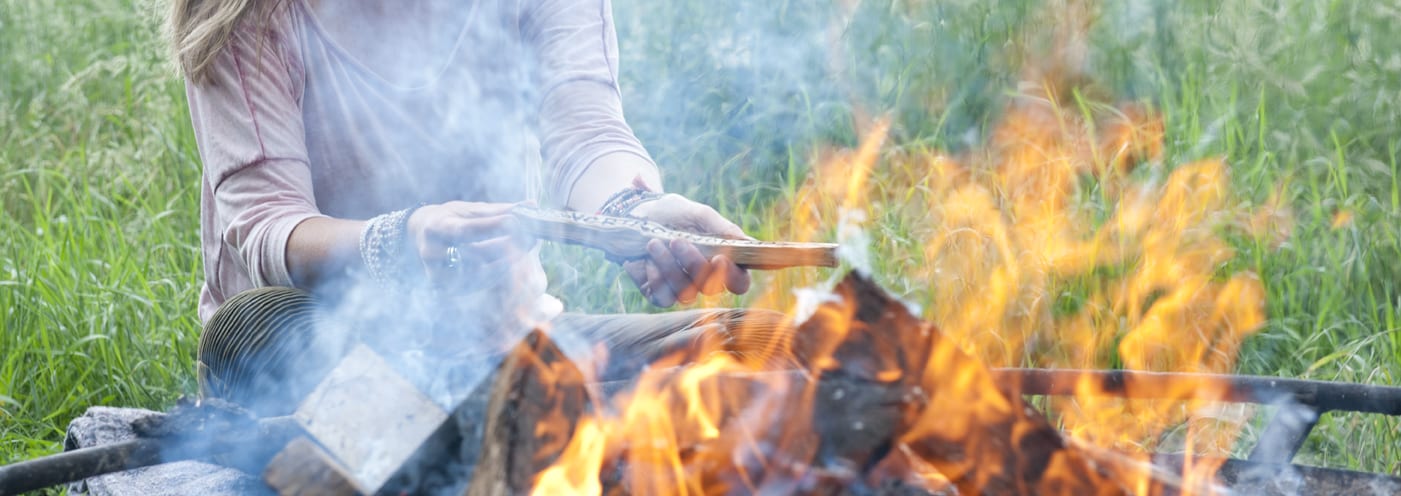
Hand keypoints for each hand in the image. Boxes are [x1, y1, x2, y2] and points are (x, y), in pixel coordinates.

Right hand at [406, 201, 533, 287]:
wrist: (422, 236)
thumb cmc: (451, 219)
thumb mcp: (470, 210)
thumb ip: (500, 211)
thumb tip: (532, 205)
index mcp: (437, 227)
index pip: (466, 229)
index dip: (491, 227)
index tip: (517, 221)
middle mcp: (433, 252)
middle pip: (474, 253)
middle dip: (507, 247)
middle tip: (532, 238)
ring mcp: (438, 273)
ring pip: (479, 273)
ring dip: (507, 262)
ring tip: (526, 248)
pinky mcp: (445, 288)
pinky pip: (478, 283)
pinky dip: (497, 273)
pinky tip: (511, 262)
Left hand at [621, 194, 750, 306]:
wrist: (637, 216)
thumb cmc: (674, 213)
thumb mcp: (699, 214)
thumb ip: (722, 228)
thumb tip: (746, 242)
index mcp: (723, 260)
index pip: (739, 281)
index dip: (733, 276)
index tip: (720, 257)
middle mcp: (706, 279)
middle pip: (710, 288)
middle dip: (693, 264)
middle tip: (676, 240)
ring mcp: (684, 289)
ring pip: (686, 294)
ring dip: (670, 267)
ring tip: (653, 243)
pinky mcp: (661, 295)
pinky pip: (663, 297)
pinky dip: (655, 276)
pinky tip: (647, 259)